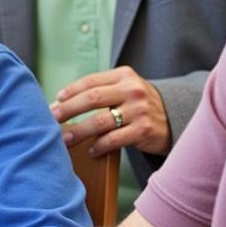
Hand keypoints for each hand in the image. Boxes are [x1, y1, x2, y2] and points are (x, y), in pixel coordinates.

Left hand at [49, 66, 170, 155]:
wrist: (172, 117)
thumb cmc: (137, 103)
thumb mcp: (124, 88)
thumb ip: (101, 90)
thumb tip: (62, 102)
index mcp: (124, 75)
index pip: (91, 81)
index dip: (70, 91)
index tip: (55, 100)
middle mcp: (132, 90)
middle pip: (92, 98)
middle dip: (68, 109)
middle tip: (53, 118)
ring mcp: (139, 110)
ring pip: (100, 121)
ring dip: (79, 131)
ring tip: (65, 139)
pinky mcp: (144, 130)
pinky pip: (114, 139)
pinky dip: (99, 146)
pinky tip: (91, 150)